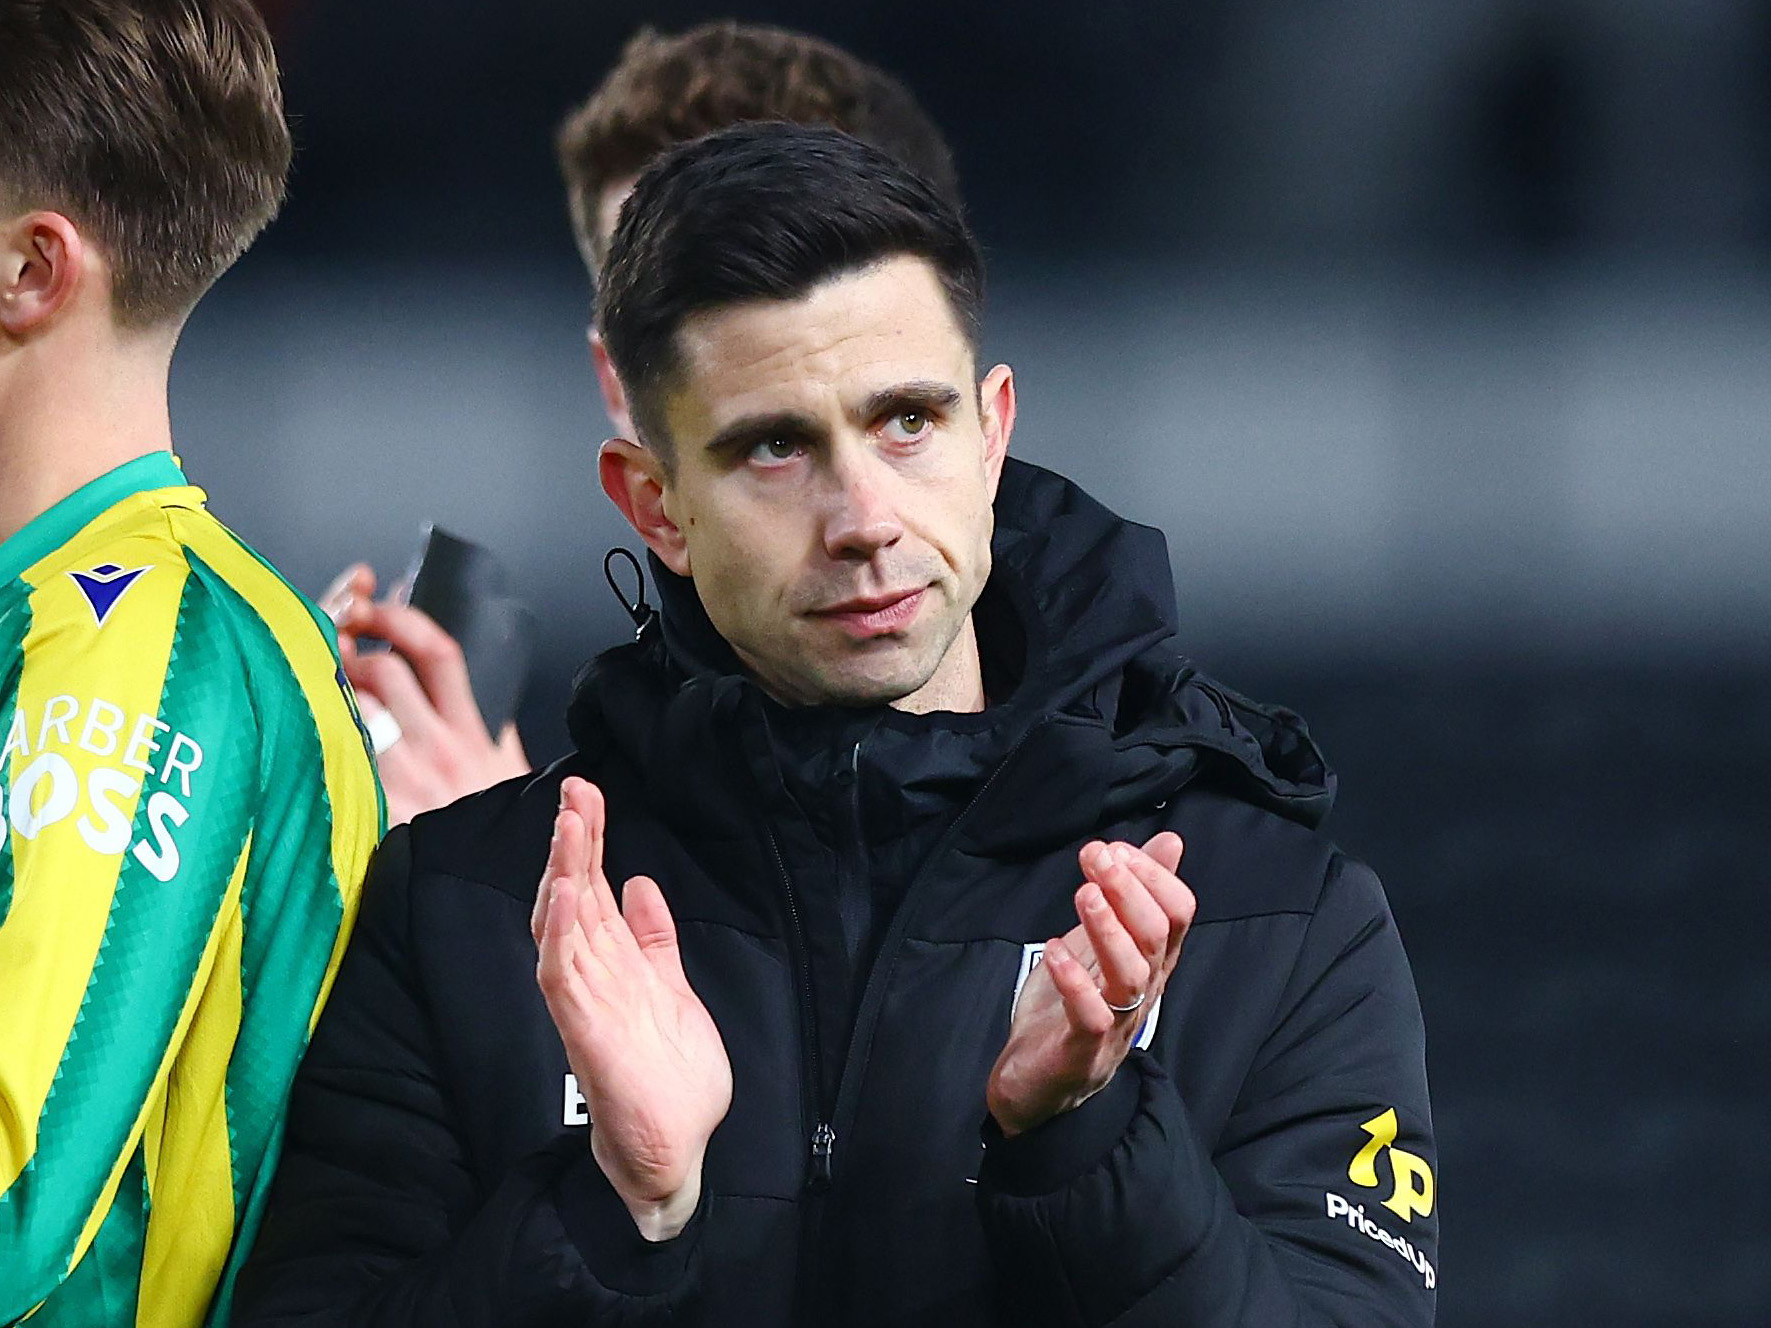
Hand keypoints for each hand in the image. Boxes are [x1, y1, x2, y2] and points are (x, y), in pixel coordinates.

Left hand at [322, 564, 529, 824]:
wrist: (491, 903)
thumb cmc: (500, 845)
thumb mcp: (511, 779)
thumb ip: (497, 736)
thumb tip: (487, 702)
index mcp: (473, 735)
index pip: (437, 652)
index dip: (401, 617)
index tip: (378, 601)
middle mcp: (438, 750)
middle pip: (384, 670)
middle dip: (349, 647)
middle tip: (325, 640)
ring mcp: (404, 779)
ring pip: (354, 708)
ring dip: (327, 688)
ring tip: (314, 684)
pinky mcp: (376, 810)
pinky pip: (338, 758)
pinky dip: (320, 736)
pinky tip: (305, 731)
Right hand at [533, 777, 731, 1239]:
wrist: (676, 1151)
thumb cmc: (670, 1079)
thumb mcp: (674, 991)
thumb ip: (654, 941)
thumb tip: (641, 885)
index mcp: (615, 964)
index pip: (594, 890)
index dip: (589, 842)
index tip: (587, 794)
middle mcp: (592, 977)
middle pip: (573, 897)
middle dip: (572, 843)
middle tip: (574, 791)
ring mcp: (584, 1003)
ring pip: (561, 927)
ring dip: (562, 875)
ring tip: (568, 827)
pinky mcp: (583, 1033)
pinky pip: (561, 977)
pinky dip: (559, 935)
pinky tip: (563, 896)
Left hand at [986, 833, 1191, 1137]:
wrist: (1035, 1086)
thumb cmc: (1068, 1009)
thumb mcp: (1099, 940)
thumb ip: (1134, 894)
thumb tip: (1172, 841)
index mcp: (1151, 963)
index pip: (1177, 913)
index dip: (1152, 875)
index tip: (1115, 848)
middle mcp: (1143, 992)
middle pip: (1156, 936)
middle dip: (1128, 889)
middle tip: (1095, 855)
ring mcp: (1116, 1024)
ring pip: (1131, 974)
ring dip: (1109, 929)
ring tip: (1084, 894)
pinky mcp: (1082, 1051)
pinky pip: (1091, 1017)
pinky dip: (1075, 982)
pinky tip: (1054, 951)